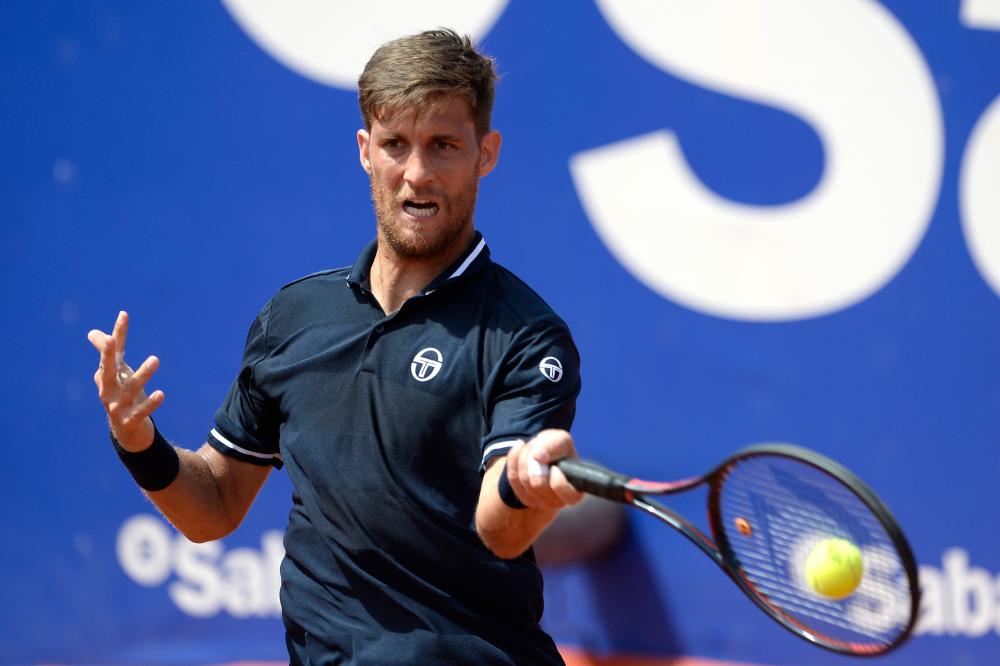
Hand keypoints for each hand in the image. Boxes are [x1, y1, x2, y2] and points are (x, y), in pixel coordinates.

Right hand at [88, 311, 163, 450]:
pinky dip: (150, 403)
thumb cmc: (121, 394)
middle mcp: (107, 388)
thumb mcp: (117, 374)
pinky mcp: (129, 420)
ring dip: (142, 374)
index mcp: (106, 375)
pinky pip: (140, 411)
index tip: (124, 314)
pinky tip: (161, 394)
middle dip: (108, 354)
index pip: (112, 351)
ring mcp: (117, 405)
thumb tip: (92, 332)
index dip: (118, 333)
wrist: (125, 431)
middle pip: (107, 369)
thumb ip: (109, 353)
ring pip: (129, 388)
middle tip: (112, 340)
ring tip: (155, 359)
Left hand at [505, 429, 582, 509]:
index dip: (557, 478)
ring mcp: (539, 502)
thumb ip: (555, 444)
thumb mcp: (561, 440)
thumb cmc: (557, 450)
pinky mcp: (523, 497)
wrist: (542, 454)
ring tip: (531, 448)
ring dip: (524, 456)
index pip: (567, 493)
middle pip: (538, 483)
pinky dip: (513, 458)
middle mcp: (557, 502)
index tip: (555, 467)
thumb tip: (538, 455)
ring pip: (524, 479)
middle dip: (534, 459)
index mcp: (574, 491)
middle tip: (538, 450)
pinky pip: (513, 477)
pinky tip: (519, 449)